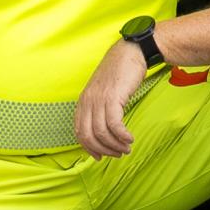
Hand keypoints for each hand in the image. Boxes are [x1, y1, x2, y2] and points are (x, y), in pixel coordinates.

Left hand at [76, 38, 147, 159]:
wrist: (130, 52)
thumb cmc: (120, 72)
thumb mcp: (104, 91)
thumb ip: (99, 108)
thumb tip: (104, 131)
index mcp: (83, 101)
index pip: (80, 132)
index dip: (89, 148)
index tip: (101, 156)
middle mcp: (88, 101)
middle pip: (89, 136)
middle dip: (103, 150)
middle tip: (118, 154)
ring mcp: (99, 99)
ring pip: (102, 132)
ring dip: (115, 145)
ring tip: (127, 148)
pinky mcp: (113, 97)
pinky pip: (114, 124)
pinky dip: (122, 135)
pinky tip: (130, 138)